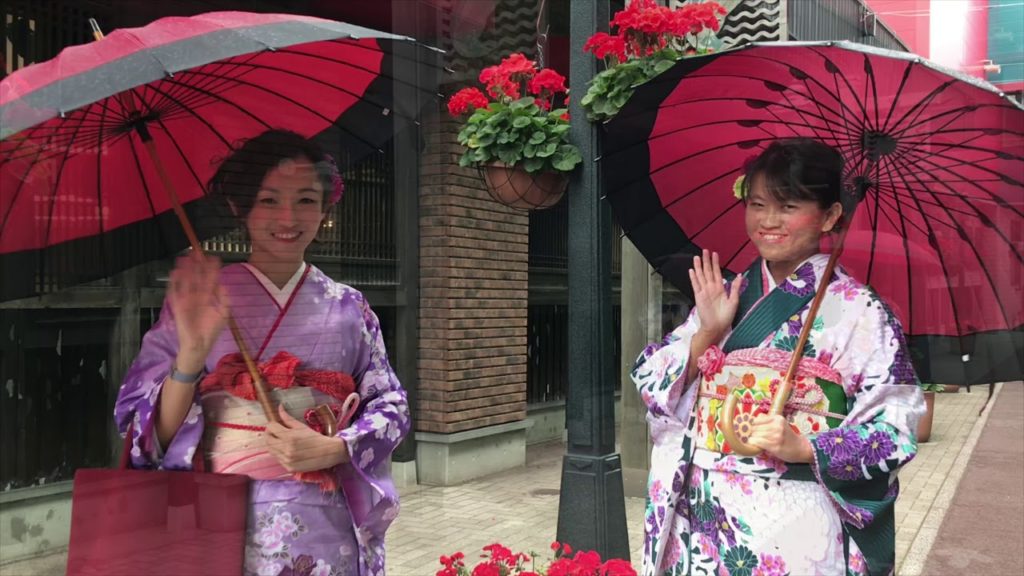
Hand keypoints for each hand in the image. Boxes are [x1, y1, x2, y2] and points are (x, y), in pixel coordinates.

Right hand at [167, 252, 228, 371]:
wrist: (199, 345)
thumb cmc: (211, 330)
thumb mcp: (223, 312)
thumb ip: (224, 298)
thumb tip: (222, 284)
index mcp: (208, 297)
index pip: (210, 279)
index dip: (211, 269)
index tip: (213, 258)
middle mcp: (197, 296)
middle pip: (197, 277)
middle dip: (197, 265)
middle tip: (196, 252)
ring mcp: (187, 300)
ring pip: (186, 281)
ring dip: (185, 270)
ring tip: (185, 257)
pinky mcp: (179, 306)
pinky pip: (175, 292)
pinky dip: (175, 283)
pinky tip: (175, 273)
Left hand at [265, 404, 349, 472]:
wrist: (327, 453)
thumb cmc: (315, 438)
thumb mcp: (301, 426)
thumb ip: (288, 418)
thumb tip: (279, 407)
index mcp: (289, 437)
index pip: (271, 428)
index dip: (272, 424)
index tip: (275, 424)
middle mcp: (286, 449)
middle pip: (267, 440)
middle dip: (270, 434)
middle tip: (276, 432)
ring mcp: (287, 459)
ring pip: (271, 450)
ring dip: (273, 444)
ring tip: (281, 441)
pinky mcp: (288, 467)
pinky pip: (277, 458)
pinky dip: (279, 453)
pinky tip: (287, 450)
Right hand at [689, 249, 742, 341]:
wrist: (717, 327)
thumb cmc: (726, 316)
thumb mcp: (734, 300)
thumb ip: (735, 288)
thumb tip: (739, 276)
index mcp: (720, 288)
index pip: (717, 273)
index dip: (716, 263)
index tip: (715, 254)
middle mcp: (711, 288)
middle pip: (708, 271)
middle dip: (706, 261)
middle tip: (704, 250)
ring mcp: (704, 291)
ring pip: (701, 276)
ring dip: (698, 266)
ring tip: (696, 257)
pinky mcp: (699, 296)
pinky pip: (696, 285)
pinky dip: (693, 277)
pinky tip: (691, 270)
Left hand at [746, 414, 813, 462]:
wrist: (801, 448)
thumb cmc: (787, 436)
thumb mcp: (780, 424)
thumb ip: (767, 420)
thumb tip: (752, 419)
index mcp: (778, 418)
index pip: (757, 420)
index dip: (753, 426)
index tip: (754, 430)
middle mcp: (777, 426)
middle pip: (755, 428)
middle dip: (752, 433)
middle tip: (754, 437)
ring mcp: (776, 436)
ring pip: (755, 435)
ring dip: (753, 439)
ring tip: (756, 441)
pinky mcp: (775, 446)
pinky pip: (758, 442)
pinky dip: (754, 444)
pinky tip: (757, 445)